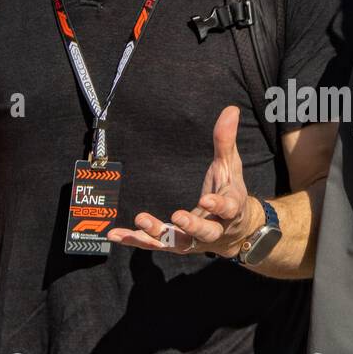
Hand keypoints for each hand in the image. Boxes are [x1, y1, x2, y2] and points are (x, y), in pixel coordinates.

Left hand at [107, 105, 259, 256]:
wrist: (236, 231)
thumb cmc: (230, 192)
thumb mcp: (231, 167)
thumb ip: (226, 141)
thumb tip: (230, 109)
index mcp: (231, 209)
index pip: (228, 209)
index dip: (218, 205)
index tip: (207, 200)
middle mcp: (214, 229)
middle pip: (205, 231)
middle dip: (191, 225)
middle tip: (177, 216)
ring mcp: (194, 240)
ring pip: (177, 241)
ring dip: (158, 233)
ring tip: (140, 220)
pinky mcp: (176, 243)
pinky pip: (155, 243)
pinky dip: (136, 240)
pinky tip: (116, 235)